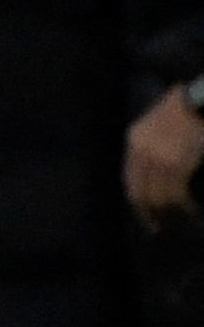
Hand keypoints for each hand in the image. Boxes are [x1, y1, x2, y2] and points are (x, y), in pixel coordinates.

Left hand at [130, 89, 203, 225]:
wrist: (198, 100)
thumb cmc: (184, 110)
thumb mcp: (157, 124)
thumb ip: (151, 146)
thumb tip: (156, 174)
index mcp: (134, 140)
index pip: (130, 178)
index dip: (137, 198)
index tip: (143, 212)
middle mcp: (140, 152)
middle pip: (140, 191)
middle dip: (148, 211)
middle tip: (156, 226)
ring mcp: (157, 160)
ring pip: (157, 195)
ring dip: (168, 210)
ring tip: (177, 219)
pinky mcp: (176, 165)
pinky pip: (175, 192)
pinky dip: (182, 204)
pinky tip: (190, 209)